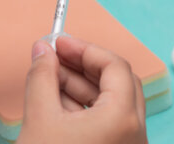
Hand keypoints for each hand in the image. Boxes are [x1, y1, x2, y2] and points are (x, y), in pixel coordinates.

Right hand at [17, 37, 146, 143]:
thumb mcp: (39, 120)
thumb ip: (42, 77)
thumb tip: (43, 49)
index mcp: (123, 119)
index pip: (114, 66)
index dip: (85, 49)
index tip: (59, 41)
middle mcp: (133, 133)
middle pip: (116, 82)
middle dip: (83, 65)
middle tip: (54, 54)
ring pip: (109, 103)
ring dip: (79, 85)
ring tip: (46, 75)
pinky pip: (103, 123)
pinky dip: (81, 108)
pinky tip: (54, 99)